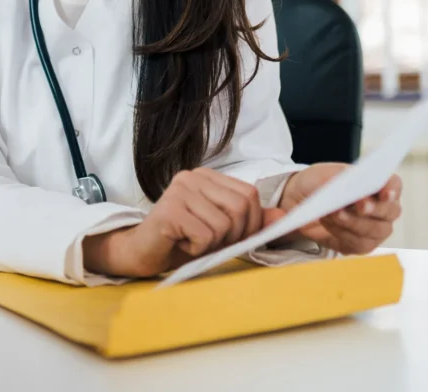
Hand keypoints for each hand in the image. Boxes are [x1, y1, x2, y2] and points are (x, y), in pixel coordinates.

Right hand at [83, 168, 279, 277]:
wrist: (143, 252)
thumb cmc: (182, 241)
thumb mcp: (223, 232)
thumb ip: (251, 222)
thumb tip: (284, 218)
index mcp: (207, 176)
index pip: (249, 195)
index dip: (250, 223)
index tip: (233, 237)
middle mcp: (193, 176)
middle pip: (240, 208)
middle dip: (233, 235)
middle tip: (211, 243)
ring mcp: (179, 190)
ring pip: (224, 225)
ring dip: (213, 245)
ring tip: (193, 242)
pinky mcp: (170, 209)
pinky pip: (205, 236)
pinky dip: (198, 249)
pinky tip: (181, 244)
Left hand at [276, 163, 402, 254]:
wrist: (302, 201)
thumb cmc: (317, 183)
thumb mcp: (322, 174)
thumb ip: (338, 177)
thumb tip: (348, 183)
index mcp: (377, 183)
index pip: (393, 184)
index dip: (392, 189)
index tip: (386, 193)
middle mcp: (382, 208)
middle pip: (390, 211)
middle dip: (374, 208)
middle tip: (360, 205)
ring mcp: (375, 228)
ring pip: (375, 230)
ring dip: (353, 222)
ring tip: (333, 213)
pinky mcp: (361, 244)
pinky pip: (358, 243)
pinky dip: (342, 233)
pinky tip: (328, 223)